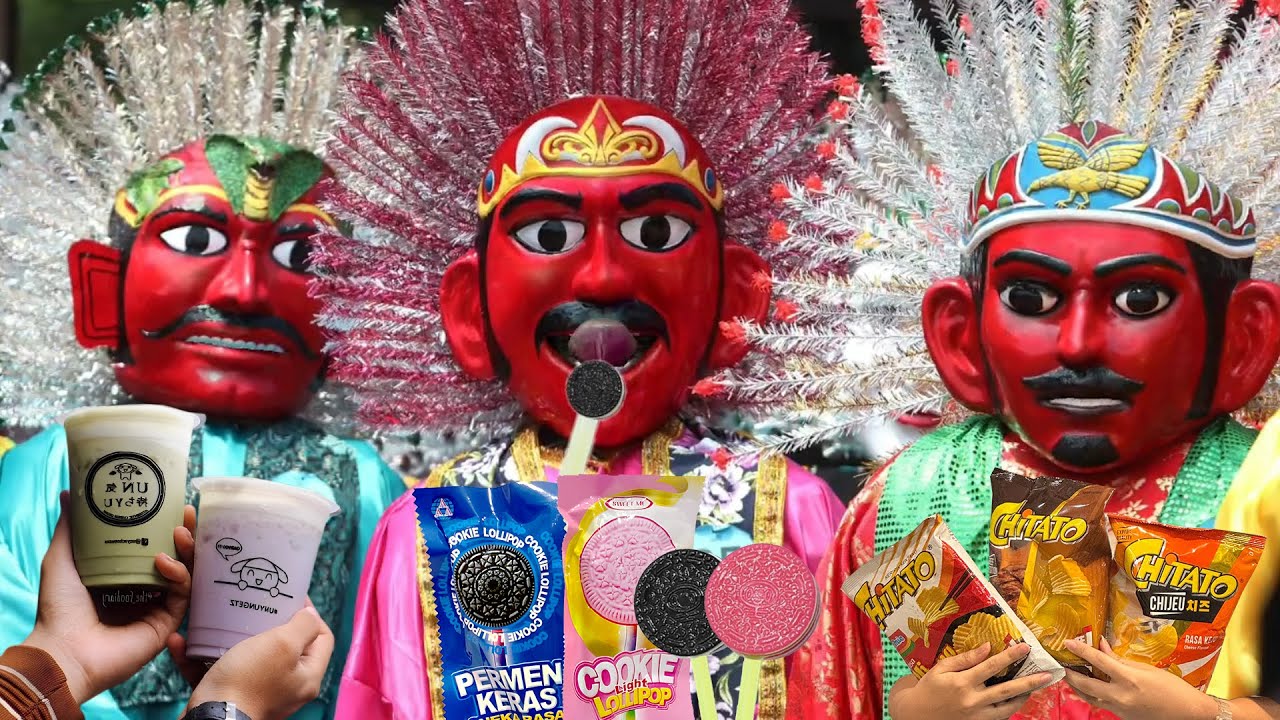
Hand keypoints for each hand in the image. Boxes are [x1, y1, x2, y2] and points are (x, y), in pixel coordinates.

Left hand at [22, 492, 194, 702]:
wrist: (64, 650)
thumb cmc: (58, 609)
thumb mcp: (61, 559)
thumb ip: (70, 528)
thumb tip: (69, 493)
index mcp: (123, 576)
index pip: (153, 545)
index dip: (165, 525)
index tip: (171, 504)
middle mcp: (144, 591)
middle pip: (177, 556)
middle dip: (186, 534)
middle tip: (187, 512)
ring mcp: (157, 607)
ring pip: (186, 573)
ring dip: (187, 550)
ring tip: (180, 531)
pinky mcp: (166, 623)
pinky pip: (182, 594)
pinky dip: (178, 575)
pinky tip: (164, 562)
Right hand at [170, 602, 334, 719]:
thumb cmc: (247, 682)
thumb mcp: (283, 645)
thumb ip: (304, 627)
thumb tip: (311, 615)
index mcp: (307, 675)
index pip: (322, 637)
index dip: (310, 614)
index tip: (290, 597)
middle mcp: (287, 687)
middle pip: (287, 646)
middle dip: (269, 622)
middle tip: (256, 605)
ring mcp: (259, 692)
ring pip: (248, 656)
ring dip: (228, 637)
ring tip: (218, 620)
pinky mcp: (231, 697)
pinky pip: (217, 670)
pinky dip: (200, 656)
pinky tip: (182, 642)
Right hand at [888, 642, 1053, 719]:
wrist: (917, 715)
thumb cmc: (928, 688)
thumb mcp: (941, 668)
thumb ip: (965, 658)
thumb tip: (987, 647)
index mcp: (962, 683)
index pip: (991, 666)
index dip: (1009, 656)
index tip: (1025, 647)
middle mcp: (972, 700)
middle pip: (1007, 690)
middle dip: (1029, 681)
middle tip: (1047, 675)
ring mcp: (977, 715)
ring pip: (1008, 707)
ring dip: (1024, 697)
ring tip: (1036, 687)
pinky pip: (1000, 716)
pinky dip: (1011, 707)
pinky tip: (1018, 698)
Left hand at [1062, 639, 1220, 719]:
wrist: (1188, 714)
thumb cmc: (1172, 688)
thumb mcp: (1146, 669)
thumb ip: (1119, 659)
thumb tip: (1101, 645)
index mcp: (1129, 679)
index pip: (1098, 661)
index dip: (1081, 650)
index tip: (1068, 642)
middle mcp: (1121, 696)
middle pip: (1085, 683)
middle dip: (1069, 673)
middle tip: (1061, 663)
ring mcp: (1119, 709)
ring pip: (1089, 697)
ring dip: (1077, 686)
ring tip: (1070, 675)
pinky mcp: (1121, 717)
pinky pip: (1102, 704)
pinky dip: (1093, 695)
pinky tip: (1090, 687)